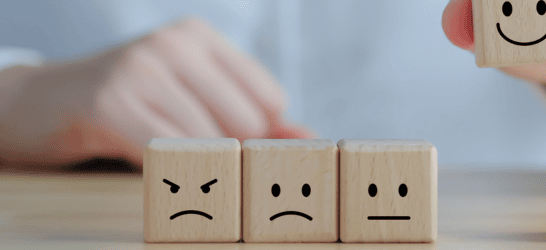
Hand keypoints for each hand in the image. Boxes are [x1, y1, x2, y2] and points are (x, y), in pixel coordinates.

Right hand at [0, 19, 310, 166]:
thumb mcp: (192, 101)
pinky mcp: (110, 100)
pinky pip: (169, 151)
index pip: (271, 98)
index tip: (228, 144)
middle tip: (192, 155)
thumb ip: (252, 119)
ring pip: (211, 140)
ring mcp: (142, 67)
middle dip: (227, 152)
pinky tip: (147, 162)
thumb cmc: (127, 105)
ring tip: (162, 154)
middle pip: (247, 122)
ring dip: (193, 165)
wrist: (39, 104)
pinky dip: (167, 170)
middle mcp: (175, 44)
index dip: (257, 134)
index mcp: (201, 37)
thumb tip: (310, 137)